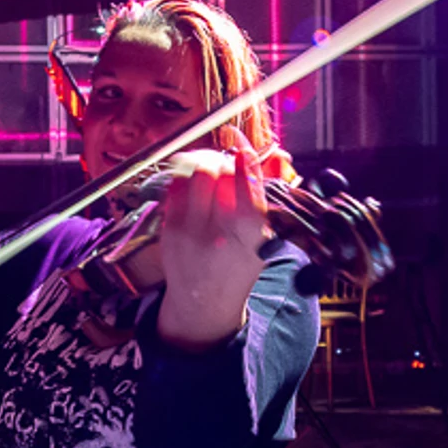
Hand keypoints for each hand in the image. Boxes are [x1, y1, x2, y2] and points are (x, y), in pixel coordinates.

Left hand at [153, 126, 270, 351]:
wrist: (204, 303)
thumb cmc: (238, 264)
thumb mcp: (264, 237)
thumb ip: (267, 194)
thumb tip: (277, 153)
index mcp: (250, 236)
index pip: (247, 187)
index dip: (244, 158)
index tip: (240, 144)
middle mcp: (219, 233)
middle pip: (217, 172)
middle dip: (222, 160)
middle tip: (225, 162)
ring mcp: (190, 230)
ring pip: (195, 173)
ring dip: (203, 162)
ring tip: (210, 169)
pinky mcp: (169, 227)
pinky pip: (176, 184)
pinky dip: (185, 174)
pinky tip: (194, 182)